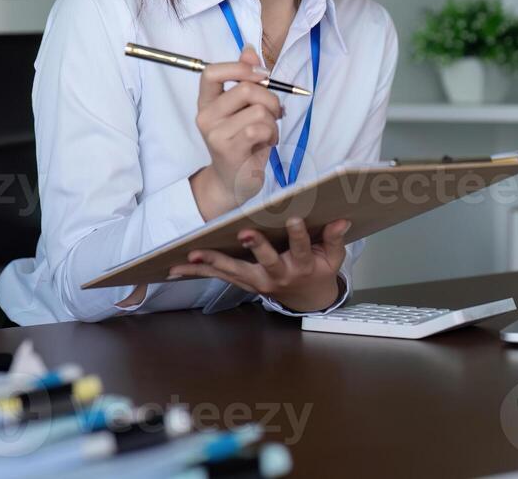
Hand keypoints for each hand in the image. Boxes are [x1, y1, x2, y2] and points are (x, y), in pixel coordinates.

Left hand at [167, 217, 349, 312]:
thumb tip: (341, 221)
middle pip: (265, 262)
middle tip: (245, 234)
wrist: (307, 298)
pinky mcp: (243, 283)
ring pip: (234, 272)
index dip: (298, 235)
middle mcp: (278, 275)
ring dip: (212, 263)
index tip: (295, 219)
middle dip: (255, 248)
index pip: (301, 248)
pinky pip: (219, 277)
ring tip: (191, 255)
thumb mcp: (333, 258)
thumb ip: (334, 239)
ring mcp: (258, 281)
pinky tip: (176, 268)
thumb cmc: (319, 271)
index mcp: (301, 266)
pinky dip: (198, 272)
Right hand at [191, 43, 284, 218]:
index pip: (211, 72)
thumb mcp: (244, 108)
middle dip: (271, 98)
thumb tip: (249, 49)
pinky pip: (260, 129)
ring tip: (268, 132)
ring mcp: (215, 133)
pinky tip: (267, 143)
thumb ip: (245, 79)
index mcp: (207, 102)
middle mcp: (205, 116)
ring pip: (259, 110)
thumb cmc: (243, 142)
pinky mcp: (228, 149)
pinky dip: (272, 134)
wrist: (234, 181)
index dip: (239, 67)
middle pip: (246, 89)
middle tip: (275, 112)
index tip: (261, 75)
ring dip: (273, 121)